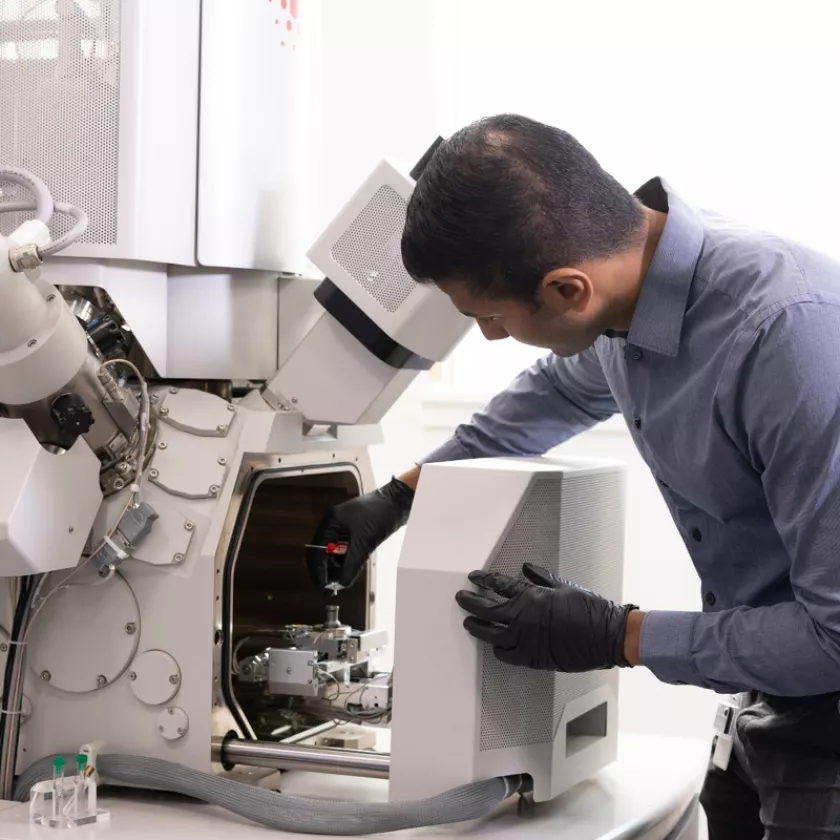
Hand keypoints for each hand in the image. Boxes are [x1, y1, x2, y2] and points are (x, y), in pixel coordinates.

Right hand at [306, 477, 414, 588]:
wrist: (399, 502)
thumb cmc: (382, 511)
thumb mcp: (364, 542)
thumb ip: (352, 565)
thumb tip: (343, 582)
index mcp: (331, 522)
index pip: (316, 552)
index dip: (319, 572)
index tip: (323, 586)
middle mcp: (334, 523)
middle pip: (322, 553)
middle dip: (326, 571)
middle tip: (330, 587)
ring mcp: (344, 526)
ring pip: (334, 552)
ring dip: (337, 566)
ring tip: (342, 579)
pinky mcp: (355, 529)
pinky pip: (345, 549)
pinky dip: (347, 560)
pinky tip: (351, 568)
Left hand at [455, 563, 637, 671]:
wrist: (607, 635)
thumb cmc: (590, 610)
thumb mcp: (564, 586)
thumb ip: (541, 578)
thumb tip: (526, 568)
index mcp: (532, 597)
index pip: (498, 585)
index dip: (484, 580)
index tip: (475, 577)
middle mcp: (524, 618)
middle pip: (487, 608)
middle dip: (471, 601)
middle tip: (461, 597)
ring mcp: (526, 640)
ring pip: (491, 633)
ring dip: (477, 626)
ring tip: (468, 622)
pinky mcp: (532, 658)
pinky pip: (506, 654)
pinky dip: (497, 648)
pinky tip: (493, 644)